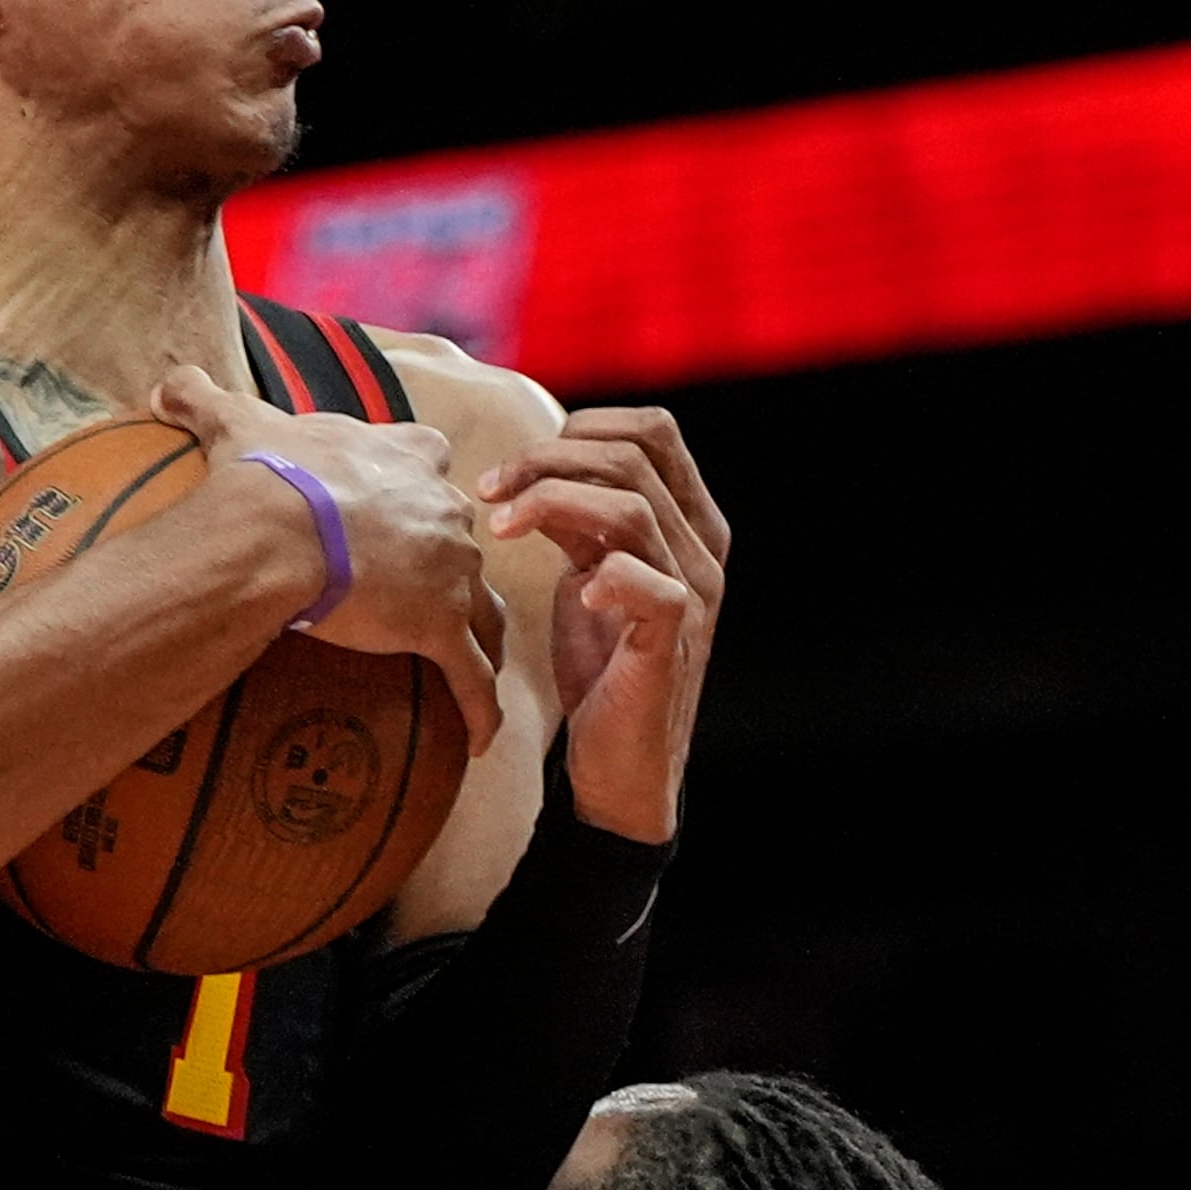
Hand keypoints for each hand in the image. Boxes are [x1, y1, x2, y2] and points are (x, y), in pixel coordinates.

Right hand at [152, 363, 504, 751]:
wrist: (274, 530)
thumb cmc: (262, 475)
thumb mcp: (232, 422)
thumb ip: (202, 396)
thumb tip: (163, 382)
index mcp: (401, 456)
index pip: (429, 456)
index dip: (419, 479)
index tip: (407, 498)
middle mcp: (440, 509)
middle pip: (462, 536)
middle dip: (452, 560)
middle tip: (430, 590)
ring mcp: (449, 571)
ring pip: (483, 609)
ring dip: (481, 634)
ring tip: (470, 661)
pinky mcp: (440, 627)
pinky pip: (471, 677)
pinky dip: (481, 708)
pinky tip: (481, 740)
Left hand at [477, 406, 727, 842]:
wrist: (619, 761)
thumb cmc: (600, 662)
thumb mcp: (586, 571)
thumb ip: (577, 519)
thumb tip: (532, 464)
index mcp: (688, 521)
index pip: (654, 430)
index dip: (581, 428)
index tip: (518, 464)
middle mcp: (702, 548)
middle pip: (633, 455)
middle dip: (547, 459)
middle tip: (488, 490)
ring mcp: (694, 592)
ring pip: (631, 507)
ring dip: (550, 502)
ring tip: (499, 527)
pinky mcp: (673, 641)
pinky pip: (652, 584)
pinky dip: (604, 576)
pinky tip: (572, 591)